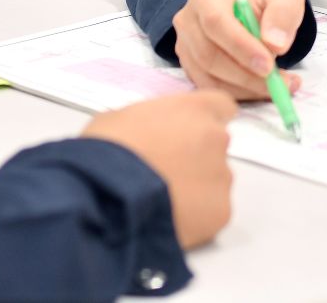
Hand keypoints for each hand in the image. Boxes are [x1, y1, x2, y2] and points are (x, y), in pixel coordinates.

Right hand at [82, 91, 237, 247]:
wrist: (105, 196)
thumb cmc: (107, 152)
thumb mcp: (122, 118)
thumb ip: (152, 121)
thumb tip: (149, 134)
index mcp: (195, 109)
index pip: (221, 107)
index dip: (203, 122)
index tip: (187, 135)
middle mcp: (216, 138)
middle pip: (215, 147)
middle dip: (195, 158)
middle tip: (165, 173)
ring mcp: (221, 176)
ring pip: (214, 181)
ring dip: (195, 188)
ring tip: (162, 201)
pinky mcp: (220, 211)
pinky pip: (211, 212)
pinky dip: (195, 217)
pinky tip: (168, 219)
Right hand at [171, 0, 307, 102]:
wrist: (251, 8)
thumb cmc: (265, 0)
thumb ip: (283, 14)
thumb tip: (276, 45)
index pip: (216, 22)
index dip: (240, 47)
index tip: (268, 66)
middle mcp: (188, 19)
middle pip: (208, 55)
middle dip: (245, 75)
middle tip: (278, 84)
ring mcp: (185, 45)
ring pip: (208, 76)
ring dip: (245, 88)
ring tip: (279, 87)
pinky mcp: (189, 66)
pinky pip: (209, 87)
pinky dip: (238, 93)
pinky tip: (262, 89)